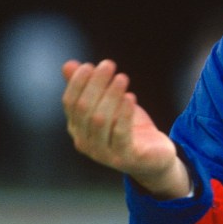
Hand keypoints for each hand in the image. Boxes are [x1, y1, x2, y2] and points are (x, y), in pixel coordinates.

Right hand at [61, 59, 189, 198]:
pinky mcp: (124, 158)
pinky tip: (130, 97)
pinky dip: (124, 114)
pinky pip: (120, 134)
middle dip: (95, 84)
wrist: (154, 159)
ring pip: (100, 120)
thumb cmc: (129, 129)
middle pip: (84, 109)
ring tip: (122, 77)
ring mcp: (103, 153)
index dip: (78, 83)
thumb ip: (89, 87)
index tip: (90, 65)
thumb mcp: (110, 105)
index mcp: (77, 129)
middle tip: (109, 65)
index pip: (70, 103)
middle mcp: (85, 142)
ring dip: (110, 95)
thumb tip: (69, 64)